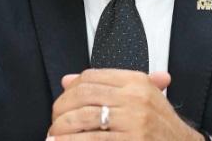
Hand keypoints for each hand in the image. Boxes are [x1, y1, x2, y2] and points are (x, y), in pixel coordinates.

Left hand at [47, 69, 200, 139]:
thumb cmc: (159, 125)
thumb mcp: (140, 97)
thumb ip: (106, 86)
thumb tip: (66, 80)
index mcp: (137, 81)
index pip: (92, 76)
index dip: (70, 89)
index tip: (62, 103)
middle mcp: (135, 98)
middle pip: (83, 95)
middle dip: (61, 109)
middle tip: (54, 120)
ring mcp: (134, 121)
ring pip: (83, 118)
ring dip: (62, 128)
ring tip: (52, 136)